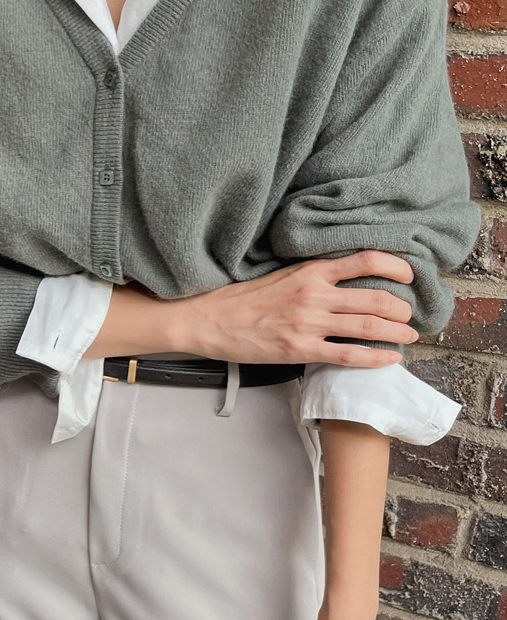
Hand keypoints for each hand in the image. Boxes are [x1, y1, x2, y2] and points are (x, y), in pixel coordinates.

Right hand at [170, 249, 416, 366]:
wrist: (209, 319)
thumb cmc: (242, 299)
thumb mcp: (282, 275)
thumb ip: (314, 276)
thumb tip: (345, 281)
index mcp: (311, 270)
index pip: (367, 260)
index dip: (397, 267)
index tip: (410, 277)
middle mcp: (315, 294)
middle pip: (377, 298)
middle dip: (402, 310)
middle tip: (410, 316)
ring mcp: (308, 323)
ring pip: (368, 327)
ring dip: (396, 333)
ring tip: (408, 337)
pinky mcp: (300, 349)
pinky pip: (348, 355)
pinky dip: (375, 358)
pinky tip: (389, 359)